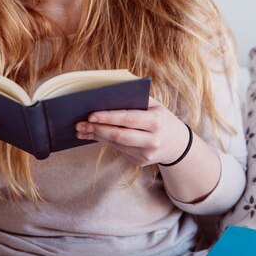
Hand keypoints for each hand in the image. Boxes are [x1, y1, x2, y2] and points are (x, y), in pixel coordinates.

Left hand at [75, 97, 190, 166]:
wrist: (177, 144)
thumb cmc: (161, 117)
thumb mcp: (155, 105)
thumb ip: (136, 98)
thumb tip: (108, 92)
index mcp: (156, 122)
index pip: (128, 119)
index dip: (108, 117)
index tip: (90, 115)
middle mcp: (152, 140)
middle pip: (119, 135)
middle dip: (96, 129)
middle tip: (79, 124)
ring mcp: (146, 154)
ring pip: (115, 144)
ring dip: (96, 136)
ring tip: (80, 129)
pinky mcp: (140, 162)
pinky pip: (118, 150)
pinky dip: (104, 142)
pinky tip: (92, 135)